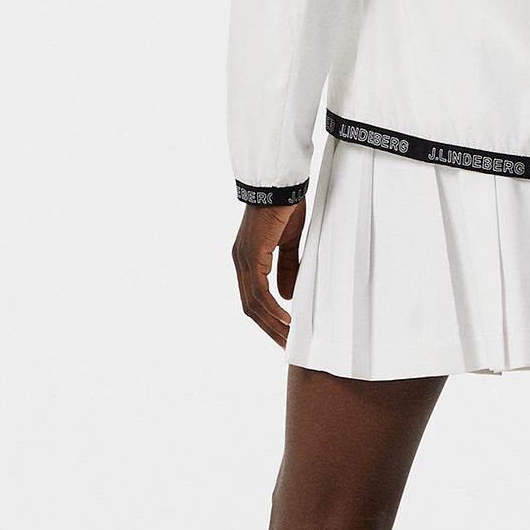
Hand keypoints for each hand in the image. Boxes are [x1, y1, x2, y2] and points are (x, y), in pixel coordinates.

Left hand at [232, 198, 306, 346]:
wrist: (280, 185)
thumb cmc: (284, 207)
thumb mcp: (288, 243)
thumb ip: (287, 268)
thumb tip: (286, 295)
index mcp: (248, 259)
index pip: (253, 297)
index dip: (267, 317)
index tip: (282, 332)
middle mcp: (241, 262)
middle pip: (250, 306)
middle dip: (268, 328)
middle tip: (286, 345)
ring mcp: (244, 259)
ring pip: (253, 303)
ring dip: (272, 323)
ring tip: (288, 338)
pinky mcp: (252, 255)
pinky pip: (259, 290)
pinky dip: (273, 308)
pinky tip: (286, 319)